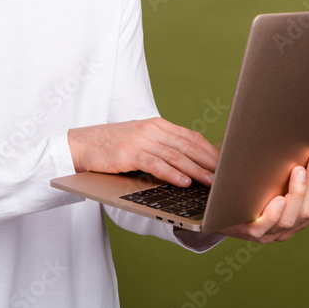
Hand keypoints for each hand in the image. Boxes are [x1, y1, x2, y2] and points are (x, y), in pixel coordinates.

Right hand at [68, 118, 217, 186]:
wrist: (82, 144)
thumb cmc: (113, 147)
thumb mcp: (141, 141)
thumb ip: (162, 147)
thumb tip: (189, 164)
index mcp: (157, 125)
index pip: (190, 137)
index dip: (210, 151)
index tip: (225, 164)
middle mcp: (151, 129)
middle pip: (187, 146)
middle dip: (209, 162)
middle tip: (226, 175)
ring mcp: (140, 140)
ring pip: (175, 155)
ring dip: (196, 170)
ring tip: (211, 182)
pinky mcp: (129, 153)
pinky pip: (156, 164)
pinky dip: (172, 173)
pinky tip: (184, 182)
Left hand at [218, 152, 308, 242]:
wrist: (213, 208)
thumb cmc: (246, 194)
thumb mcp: (274, 190)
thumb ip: (299, 193)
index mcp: (293, 221)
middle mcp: (283, 230)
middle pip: (307, 211)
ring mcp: (266, 233)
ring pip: (290, 219)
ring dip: (298, 193)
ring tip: (299, 171)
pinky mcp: (248, 232)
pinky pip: (264, 226)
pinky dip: (275, 213)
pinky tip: (280, 198)